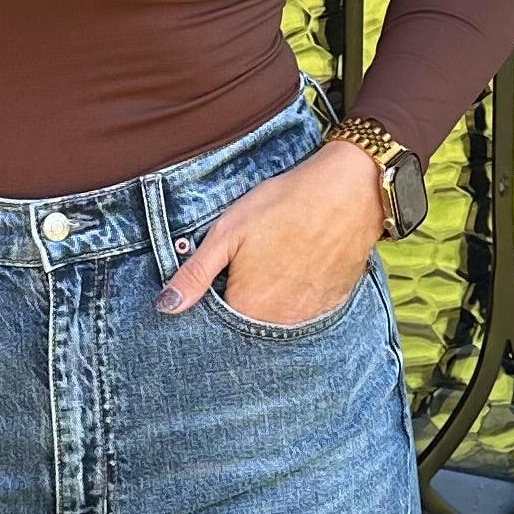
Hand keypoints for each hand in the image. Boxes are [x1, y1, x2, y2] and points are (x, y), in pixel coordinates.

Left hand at [155, 133, 383, 326]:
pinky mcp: (332, 304)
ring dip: (271, 299)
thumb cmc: (283, 205)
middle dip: (243, 297)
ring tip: (276, 260)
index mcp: (247, 307)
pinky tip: (299, 266)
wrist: (349, 191)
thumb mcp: (227, 233)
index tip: (223, 271)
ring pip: (277, 318)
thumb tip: (165, 307)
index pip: (216, 319)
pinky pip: (305, 310)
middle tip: (254, 259)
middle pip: (247, 321)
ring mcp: (309, 316)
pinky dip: (297, 295)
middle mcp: (278, 322)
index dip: (214, 294)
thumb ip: (194, 274)